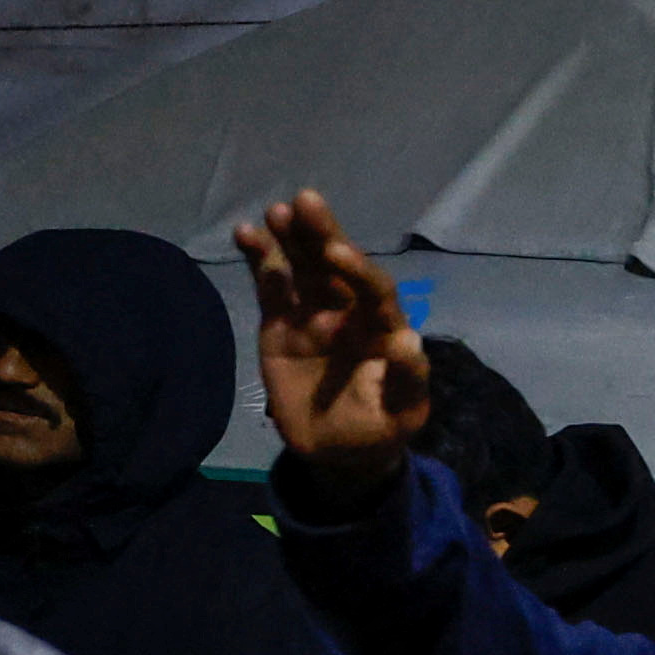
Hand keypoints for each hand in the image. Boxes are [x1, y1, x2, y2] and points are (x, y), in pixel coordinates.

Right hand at [235, 191, 434, 485]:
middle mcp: (348, 308)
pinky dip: (259, 258)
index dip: (358, 269)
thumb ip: (408, 379)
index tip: (337, 250)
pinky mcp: (280, 322)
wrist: (338, 453)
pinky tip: (245, 233)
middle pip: (335, 264)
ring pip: (301, 266)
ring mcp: (312, 312)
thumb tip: (409, 340)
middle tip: (305, 201)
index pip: (374, 289)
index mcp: (382, 324)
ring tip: (276, 213)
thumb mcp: (403, 412)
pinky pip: (269, 285)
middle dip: (322, 233)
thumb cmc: (380, 427)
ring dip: (289, 238)